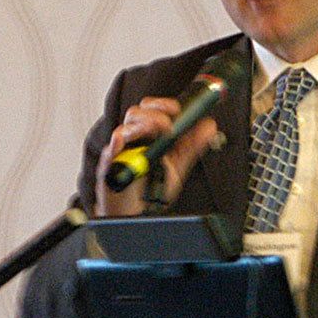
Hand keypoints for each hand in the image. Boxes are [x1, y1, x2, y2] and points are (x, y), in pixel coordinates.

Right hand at [94, 97, 221, 216]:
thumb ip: (192, 146)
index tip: (176, 108)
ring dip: (139, 126)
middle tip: (167, 124)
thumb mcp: (177, 165)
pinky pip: (109, 154)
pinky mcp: (110, 169)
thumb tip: (208, 126)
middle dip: (152, 114)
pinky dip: (115, 146)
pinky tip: (121, 142)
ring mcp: (121, 154)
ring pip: (123, 130)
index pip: (152, 110)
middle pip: (135, 114)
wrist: (135, 213)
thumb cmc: (149, 187)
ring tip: (154, 132)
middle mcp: (133, 141)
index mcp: (148, 136)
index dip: (163, 105)